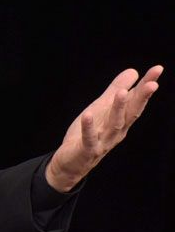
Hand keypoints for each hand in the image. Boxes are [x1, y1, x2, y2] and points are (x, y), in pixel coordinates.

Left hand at [46, 65, 162, 191]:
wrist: (72, 162)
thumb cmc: (91, 133)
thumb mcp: (102, 108)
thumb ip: (116, 90)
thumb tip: (134, 71)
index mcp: (122, 120)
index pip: (136, 100)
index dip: (147, 84)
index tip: (158, 69)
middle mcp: (117, 131)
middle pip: (132, 113)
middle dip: (142, 98)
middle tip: (153, 83)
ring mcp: (104, 141)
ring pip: (114, 124)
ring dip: (118, 109)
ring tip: (121, 93)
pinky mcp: (88, 149)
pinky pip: (89, 138)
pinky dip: (89, 127)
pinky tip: (88, 114)